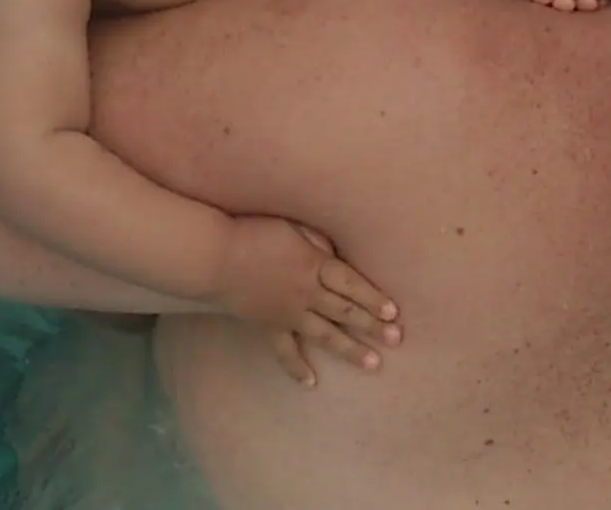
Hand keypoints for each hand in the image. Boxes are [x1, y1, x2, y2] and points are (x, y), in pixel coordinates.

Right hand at [219, 216, 401, 386]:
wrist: (214, 258)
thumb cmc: (254, 234)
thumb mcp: (293, 228)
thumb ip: (318, 242)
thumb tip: (335, 256)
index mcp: (314, 265)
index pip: (351, 284)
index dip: (373, 298)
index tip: (393, 312)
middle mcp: (306, 293)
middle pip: (345, 311)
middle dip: (372, 326)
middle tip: (396, 339)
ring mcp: (288, 313)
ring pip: (325, 335)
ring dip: (350, 350)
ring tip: (373, 364)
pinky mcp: (269, 326)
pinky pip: (285, 351)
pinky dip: (298, 368)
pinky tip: (311, 383)